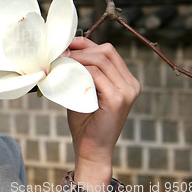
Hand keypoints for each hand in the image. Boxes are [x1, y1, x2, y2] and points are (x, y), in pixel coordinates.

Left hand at [66, 37, 139, 191]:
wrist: (91, 149)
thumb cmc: (85, 121)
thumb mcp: (84, 90)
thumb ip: (81, 73)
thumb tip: (63, 53)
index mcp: (126, 80)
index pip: (107, 50)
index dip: (85, 43)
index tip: (65, 44)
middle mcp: (131, 84)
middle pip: (106, 51)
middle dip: (81, 48)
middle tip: (60, 53)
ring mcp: (127, 91)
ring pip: (101, 60)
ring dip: (77, 58)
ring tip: (60, 61)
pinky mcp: (118, 99)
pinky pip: (97, 75)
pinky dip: (80, 70)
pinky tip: (67, 72)